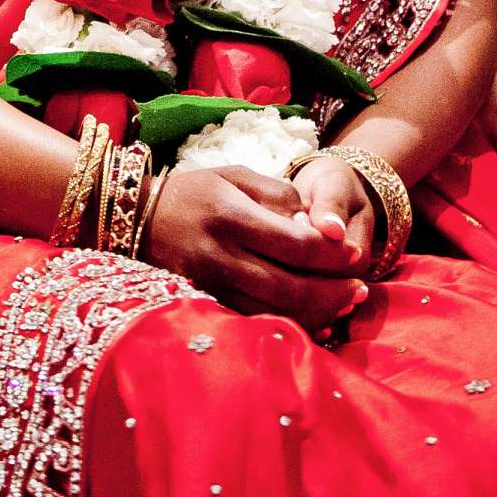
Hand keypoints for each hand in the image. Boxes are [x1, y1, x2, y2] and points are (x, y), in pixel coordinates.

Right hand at [142, 167, 368, 335]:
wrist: (136, 218)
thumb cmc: (195, 190)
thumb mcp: (235, 174)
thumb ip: (277, 194)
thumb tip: (313, 224)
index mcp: (231, 214)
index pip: (292, 243)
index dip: (329, 253)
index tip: (353, 253)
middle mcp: (220, 253)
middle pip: (287, 284)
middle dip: (330, 291)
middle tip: (360, 289)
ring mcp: (210, 284)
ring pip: (272, 310)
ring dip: (315, 312)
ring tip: (345, 305)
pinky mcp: (205, 303)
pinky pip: (252, 320)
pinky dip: (286, 323)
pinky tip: (311, 319)